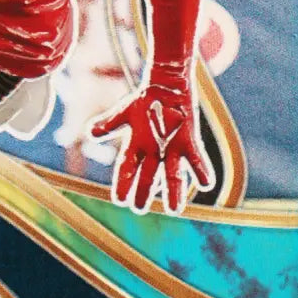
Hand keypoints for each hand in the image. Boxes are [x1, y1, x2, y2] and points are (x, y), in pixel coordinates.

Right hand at [89, 72, 214, 214]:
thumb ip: (109, 124)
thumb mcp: (124, 112)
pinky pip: (196, 159)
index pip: (127, 168)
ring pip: (173, 175)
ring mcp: (172, 149)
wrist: (167, 87)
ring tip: (174, 210)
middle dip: (143, 192)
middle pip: (148, 176)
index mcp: (136, 145)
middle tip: (138, 208)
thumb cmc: (145, 100)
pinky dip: (201, 171)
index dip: (123, 184)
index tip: (119, 200)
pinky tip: (206, 184)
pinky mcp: (190, 143)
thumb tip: (90, 133)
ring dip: (174, 192)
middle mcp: (154, 152)